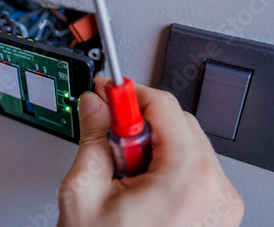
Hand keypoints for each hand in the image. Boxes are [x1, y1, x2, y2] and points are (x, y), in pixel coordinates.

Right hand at [57, 78, 243, 226]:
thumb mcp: (85, 193)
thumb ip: (92, 139)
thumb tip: (94, 106)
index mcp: (187, 180)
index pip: (162, 105)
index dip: (127, 93)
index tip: (108, 92)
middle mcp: (215, 191)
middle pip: (177, 122)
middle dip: (137, 123)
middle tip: (107, 137)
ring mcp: (221, 204)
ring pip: (185, 143)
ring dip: (149, 145)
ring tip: (122, 174)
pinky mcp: (217, 213)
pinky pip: (193, 167)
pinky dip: (164, 164)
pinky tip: (139, 185)